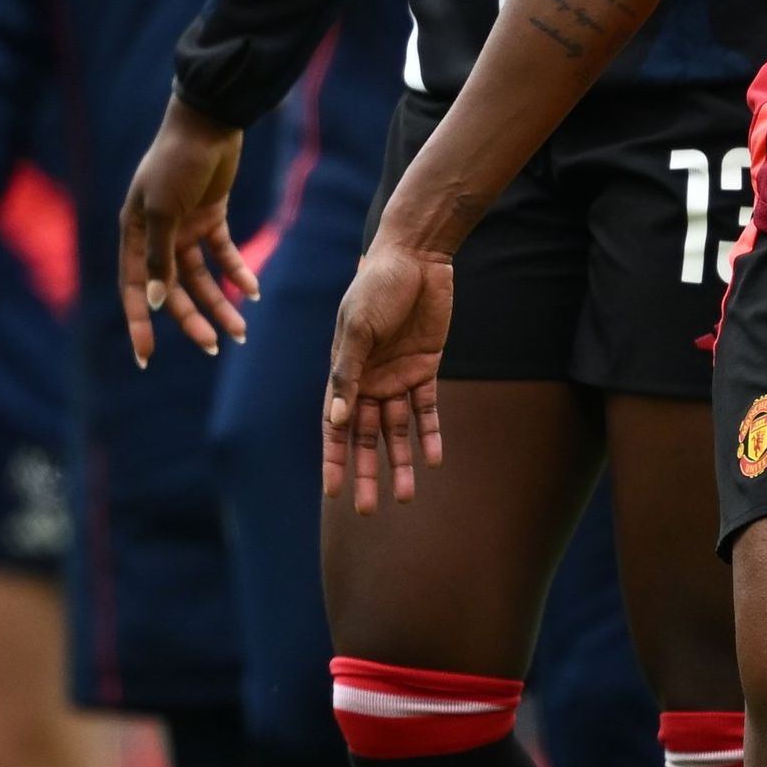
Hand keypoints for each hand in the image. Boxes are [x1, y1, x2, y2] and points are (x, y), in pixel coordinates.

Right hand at [116, 97, 253, 364]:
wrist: (209, 122)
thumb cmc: (177, 163)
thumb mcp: (164, 210)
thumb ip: (161, 256)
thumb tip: (158, 300)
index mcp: (134, 234)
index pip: (135, 288)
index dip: (140, 323)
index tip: (145, 358)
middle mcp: (156, 235)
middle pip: (173, 290)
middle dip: (192, 319)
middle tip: (215, 346)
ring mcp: (185, 227)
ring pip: (202, 278)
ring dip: (220, 303)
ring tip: (241, 330)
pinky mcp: (211, 217)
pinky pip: (224, 254)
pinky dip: (238, 272)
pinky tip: (253, 292)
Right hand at [322, 235, 455, 512]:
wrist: (416, 255)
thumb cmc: (376, 286)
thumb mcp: (357, 328)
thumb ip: (348, 373)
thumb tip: (337, 420)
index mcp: (344, 372)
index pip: (336, 426)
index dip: (334, 459)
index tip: (333, 493)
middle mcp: (369, 380)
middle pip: (367, 436)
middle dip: (367, 472)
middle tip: (368, 511)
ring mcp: (398, 376)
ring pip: (398, 430)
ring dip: (400, 462)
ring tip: (407, 497)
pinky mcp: (426, 368)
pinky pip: (427, 409)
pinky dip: (430, 434)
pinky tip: (434, 460)